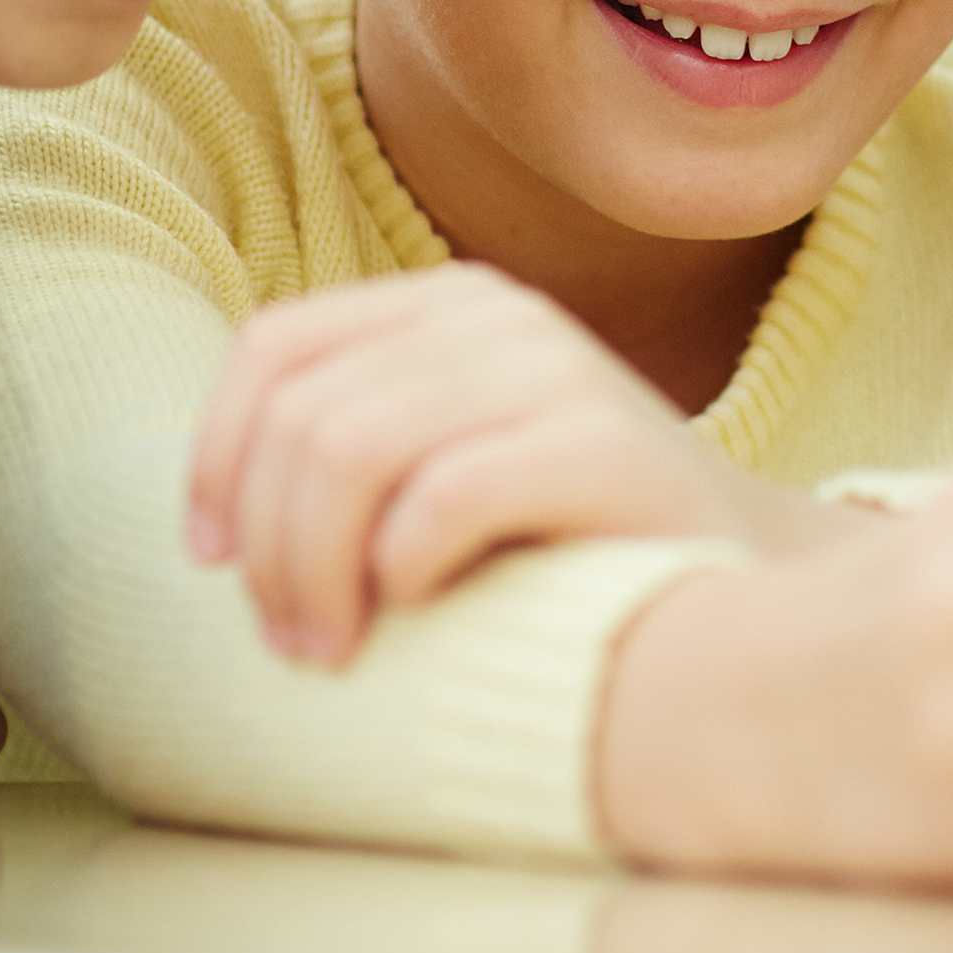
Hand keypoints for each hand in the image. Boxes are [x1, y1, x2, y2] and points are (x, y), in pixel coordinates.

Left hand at [185, 264, 834, 668]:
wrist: (742, 580)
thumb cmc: (567, 545)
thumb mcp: (448, 462)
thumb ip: (354, 449)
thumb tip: (214, 518)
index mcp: (446, 303)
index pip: (272, 347)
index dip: (215, 456)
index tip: (210, 562)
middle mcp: (495, 314)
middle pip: (301, 417)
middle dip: (267, 544)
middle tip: (289, 642)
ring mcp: (551, 368)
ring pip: (348, 451)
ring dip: (313, 569)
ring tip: (328, 649)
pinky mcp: (597, 442)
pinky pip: (442, 495)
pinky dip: (400, 566)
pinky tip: (413, 610)